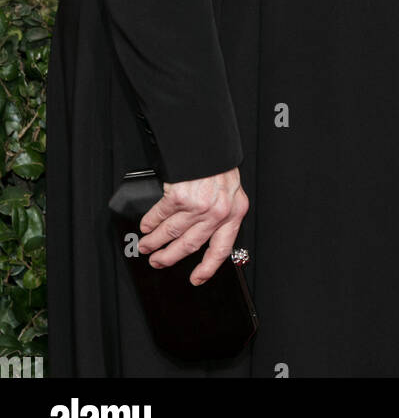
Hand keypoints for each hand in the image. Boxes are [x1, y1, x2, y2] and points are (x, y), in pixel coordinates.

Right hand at [136, 168, 248, 284]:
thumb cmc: (218, 163)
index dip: (208, 267)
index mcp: (234, 211)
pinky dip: (150, 222)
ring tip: (147, 246)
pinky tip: (145, 226)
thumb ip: (220, 212)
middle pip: (190, 245)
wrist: (208, 140)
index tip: (197, 278)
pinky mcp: (180, 197)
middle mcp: (218, 212)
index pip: (222, 248)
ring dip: (155, 242)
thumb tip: (203, 233)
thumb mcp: (229, 189)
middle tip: (158, 262)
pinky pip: (160, 216)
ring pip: (172, 233)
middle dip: (171, 257)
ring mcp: (198, 206)